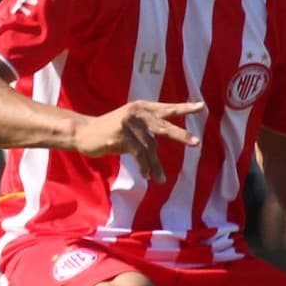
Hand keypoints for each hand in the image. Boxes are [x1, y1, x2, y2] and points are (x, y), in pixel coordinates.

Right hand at [74, 99, 203, 179]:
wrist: (84, 133)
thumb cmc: (110, 132)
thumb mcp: (131, 130)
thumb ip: (146, 136)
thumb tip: (157, 156)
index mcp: (141, 107)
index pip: (166, 108)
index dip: (183, 108)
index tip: (201, 107)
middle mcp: (137, 112)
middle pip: (163, 125)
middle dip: (180, 135)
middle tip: (196, 143)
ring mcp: (128, 123)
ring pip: (150, 148)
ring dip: (155, 165)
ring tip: (160, 178)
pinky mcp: (120, 135)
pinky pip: (139, 154)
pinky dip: (144, 166)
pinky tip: (147, 174)